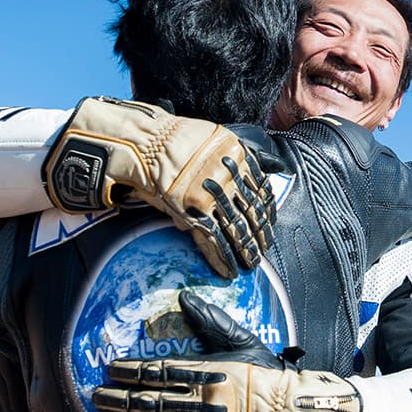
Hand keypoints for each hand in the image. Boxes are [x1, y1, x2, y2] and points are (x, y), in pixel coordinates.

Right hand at [43, 97, 275, 277]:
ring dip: (244, 251)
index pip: (260, 191)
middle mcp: (228, 177)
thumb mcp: (211, 142)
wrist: (143, 143)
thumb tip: (251, 184)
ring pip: (236, 230)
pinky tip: (228, 269)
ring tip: (249, 264)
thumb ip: (232, 163)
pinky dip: (221, 257)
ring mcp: (211, 197)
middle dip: (258, 237)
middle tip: (262, 252)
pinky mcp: (193, 212)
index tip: (269, 226)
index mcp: (237, 157)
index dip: (266, 213)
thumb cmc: (172, 142)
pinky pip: (214, 240)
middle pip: (251, 213)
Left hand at [93, 291, 366, 411]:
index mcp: (205, 373)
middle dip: (117, 399)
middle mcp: (199, 404)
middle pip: (148, 402)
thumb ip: (211, 320)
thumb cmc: (264, 375)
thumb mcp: (241, 341)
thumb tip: (186, 297)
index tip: (110, 370)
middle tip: (96, 396)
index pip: (157, 372)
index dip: (129, 371)